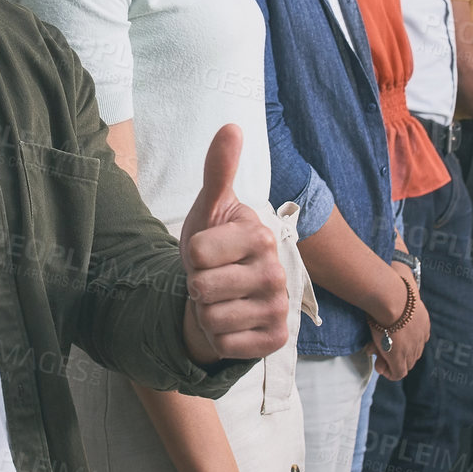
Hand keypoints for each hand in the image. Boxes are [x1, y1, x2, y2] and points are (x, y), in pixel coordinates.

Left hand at [180, 124, 289, 363]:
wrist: (222, 292)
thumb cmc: (214, 247)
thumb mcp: (210, 207)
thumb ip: (218, 169)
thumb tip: (231, 127)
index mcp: (261, 235)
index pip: (198, 252)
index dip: (192, 254)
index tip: (207, 252)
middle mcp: (277, 271)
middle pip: (203, 287)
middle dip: (197, 286)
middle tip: (212, 279)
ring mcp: (279, 307)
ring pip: (212, 319)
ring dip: (206, 313)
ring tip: (219, 300)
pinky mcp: (275, 340)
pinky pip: (226, 345)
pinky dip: (218, 338)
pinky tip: (231, 323)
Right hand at [367, 262, 428, 379]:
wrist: (389, 295)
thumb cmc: (391, 281)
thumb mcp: (399, 272)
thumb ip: (398, 264)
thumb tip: (395, 233)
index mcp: (422, 319)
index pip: (418, 336)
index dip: (404, 338)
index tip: (389, 334)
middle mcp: (421, 336)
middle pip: (413, 351)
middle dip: (397, 351)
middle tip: (382, 346)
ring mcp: (412, 348)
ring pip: (406, 363)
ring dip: (392, 361)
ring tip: (379, 356)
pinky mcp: (399, 358)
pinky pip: (397, 373)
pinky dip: (389, 371)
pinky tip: (379, 364)